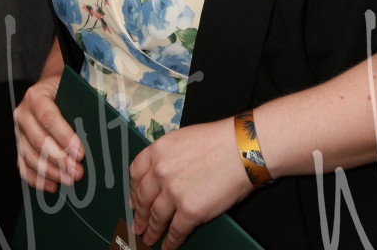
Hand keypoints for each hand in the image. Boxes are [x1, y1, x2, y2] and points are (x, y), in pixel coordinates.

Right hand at [14, 70, 83, 191]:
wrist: (49, 85)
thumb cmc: (65, 88)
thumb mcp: (73, 88)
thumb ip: (80, 106)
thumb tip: (98, 129)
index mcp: (36, 96)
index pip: (49, 119)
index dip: (65, 137)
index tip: (80, 153)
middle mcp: (23, 114)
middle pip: (40, 141)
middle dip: (60, 160)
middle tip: (78, 172)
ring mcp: (18, 131)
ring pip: (30, 157)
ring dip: (51, 172)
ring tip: (69, 180)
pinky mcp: (19, 145)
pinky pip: (23, 166)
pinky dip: (37, 179)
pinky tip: (52, 186)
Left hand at [129, 117, 252, 248]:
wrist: (243, 148)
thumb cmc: (219, 141)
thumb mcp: (184, 139)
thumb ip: (168, 157)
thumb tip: (158, 177)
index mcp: (159, 150)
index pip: (135, 173)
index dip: (133, 190)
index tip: (134, 199)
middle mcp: (161, 171)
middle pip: (143, 198)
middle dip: (139, 214)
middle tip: (138, 225)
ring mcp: (174, 192)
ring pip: (156, 218)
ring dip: (152, 231)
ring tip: (150, 238)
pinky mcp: (190, 211)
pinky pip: (175, 232)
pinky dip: (170, 242)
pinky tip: (168, 245)